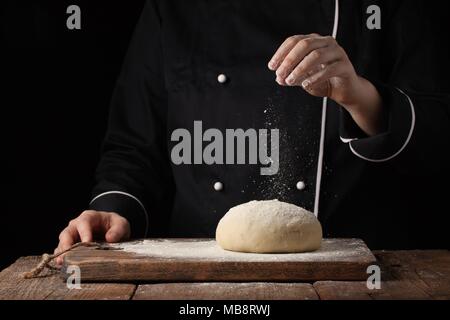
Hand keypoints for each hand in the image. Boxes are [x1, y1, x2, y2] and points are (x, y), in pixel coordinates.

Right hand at [54, 210, 129, 264]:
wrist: (112, 230)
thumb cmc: (114, 225)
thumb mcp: (121, 224)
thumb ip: (118, 229)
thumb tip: (110, 238)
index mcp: (89, 217)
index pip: (83, 223)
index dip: (84, 233)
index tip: (87, 243)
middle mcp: (76, 226)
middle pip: (67, 234)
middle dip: (66, 245)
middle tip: (68, 256)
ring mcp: (72, 237)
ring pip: (62, 244)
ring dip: (62, 254)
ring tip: (63, 264)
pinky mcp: (70, 247)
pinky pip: (62, 252)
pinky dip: (62, 259)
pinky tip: (63, 267)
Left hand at [268, 34, 385, 135]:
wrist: (344, 90)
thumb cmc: (322, 81)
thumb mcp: (303, 78)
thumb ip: (291, 76)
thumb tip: (278, 78)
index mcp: (314, 40)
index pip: (294, 40)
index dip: (281, 53)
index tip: (272, 66)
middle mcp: (326, 42)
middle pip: (305, 45)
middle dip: (289, 60)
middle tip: (280, 74)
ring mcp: (337, 52)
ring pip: (316, 56)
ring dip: (300, 69)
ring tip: (290, 81)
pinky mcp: (345, 65)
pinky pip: (329, 69)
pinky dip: (315, 78)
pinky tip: (306, 85)